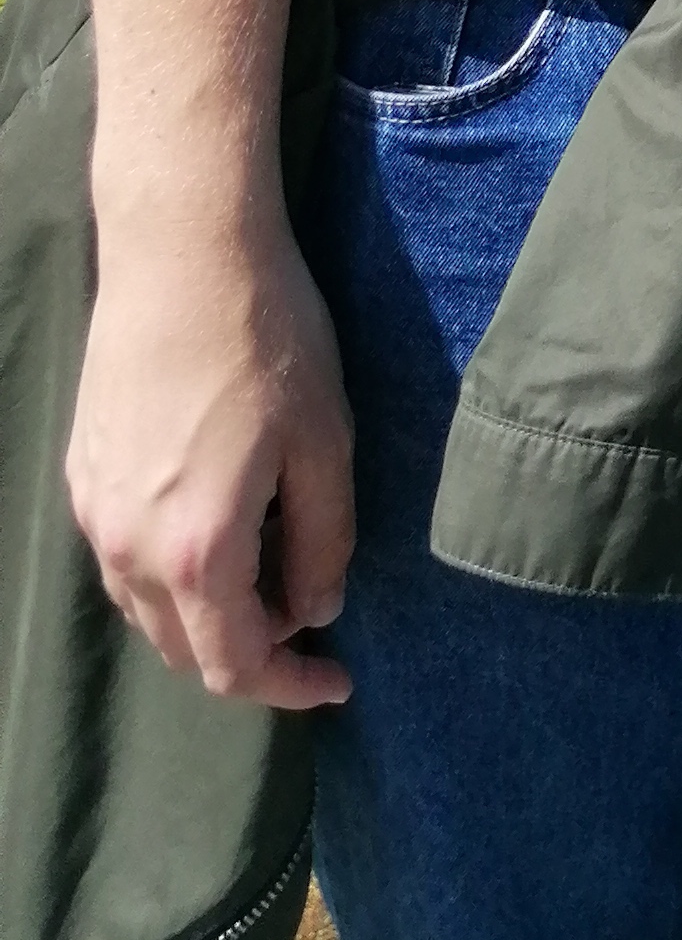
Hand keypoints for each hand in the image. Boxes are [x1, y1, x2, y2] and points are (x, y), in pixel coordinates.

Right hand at [66, 208, 355, 707]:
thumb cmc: (268, 338)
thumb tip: (319, 608)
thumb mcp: (326, 441)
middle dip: (254, 651)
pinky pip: (124, 559)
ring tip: (274, 567)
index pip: (236, 665)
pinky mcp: (84, 474)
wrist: (183, 253)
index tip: (339, 681)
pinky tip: (222, 524)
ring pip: (148, 610)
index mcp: (198, 550)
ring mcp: (95, 512)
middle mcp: (129, 548)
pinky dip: (172, 574)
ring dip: (209, 615)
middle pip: (185, 651)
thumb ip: (325, 540)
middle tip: (313, 613)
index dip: (291, 687)